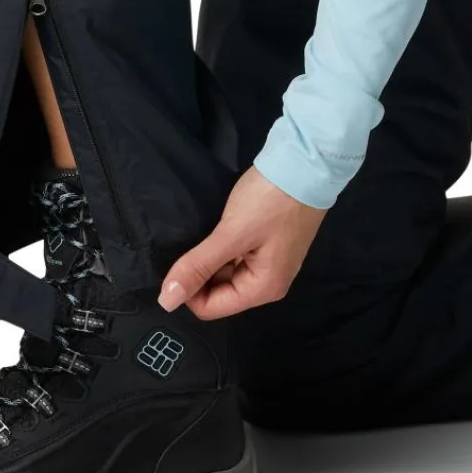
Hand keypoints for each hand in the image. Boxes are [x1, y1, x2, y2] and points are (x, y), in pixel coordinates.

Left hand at [158, 166, 326, 319]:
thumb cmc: (270, 200)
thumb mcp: (231, 233)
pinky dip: (222, 248)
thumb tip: (166, 301)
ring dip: (210, 259)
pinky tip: (215, 230)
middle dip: (199, 273)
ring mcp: (270, 264)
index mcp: (263, 289)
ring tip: (201, 235)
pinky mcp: (268, 246)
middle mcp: (269, 284)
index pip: (210, 308)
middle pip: (219, 293)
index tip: (176, 261)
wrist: (305, 164)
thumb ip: (198, 266)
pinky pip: (236, 258)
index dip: (187, 289)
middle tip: (188, 245)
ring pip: (226, 274)